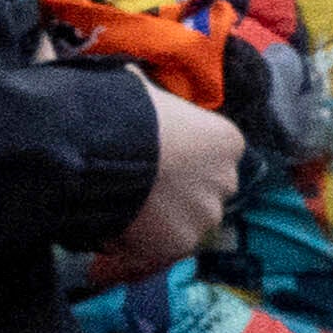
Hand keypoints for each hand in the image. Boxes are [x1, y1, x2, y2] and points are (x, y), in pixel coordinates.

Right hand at [90, 87, 248, 280]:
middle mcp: (227, 180)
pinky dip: (132, 256)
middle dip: (176, 197)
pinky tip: (105, 253)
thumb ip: (148, 95)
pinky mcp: (181, 243)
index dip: (183, 164)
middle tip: (138, 196)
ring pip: (182, 225)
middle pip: (203, 194)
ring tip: (117, 222)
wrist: (107, 147)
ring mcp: (206, 214)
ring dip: (157, 227)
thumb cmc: (126, 110)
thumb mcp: (143, 90)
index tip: (158, 165)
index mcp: (227, 141)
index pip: (213, 158)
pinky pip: (155, 253)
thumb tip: (131, 76)